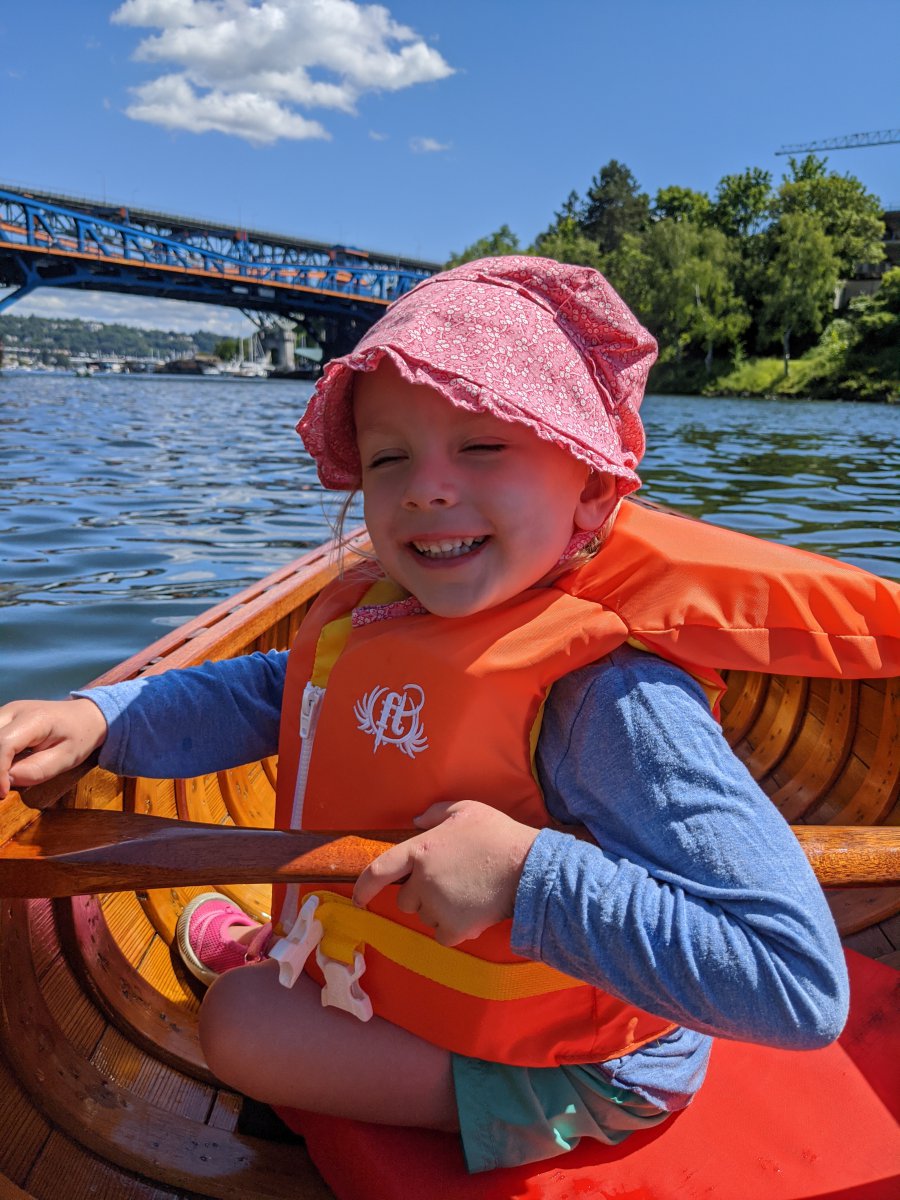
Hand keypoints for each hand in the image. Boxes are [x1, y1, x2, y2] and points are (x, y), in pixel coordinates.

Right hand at [0, 698, 107, 797]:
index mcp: (35, 718)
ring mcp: (5, 712)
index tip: (2, 793)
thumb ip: (37, 770)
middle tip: (1, 788)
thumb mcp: (66, 758)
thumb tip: (6, 779)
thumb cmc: (78, 737)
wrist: (84, 715)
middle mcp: (14, 710)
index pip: (4, 743)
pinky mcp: (1, 718)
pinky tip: (4, 767)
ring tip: (3, 779)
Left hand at [352, 800, 538, 946]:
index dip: (363, 887)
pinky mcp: (455, 928)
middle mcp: (423, 881)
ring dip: (438, 910)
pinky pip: (442, 935)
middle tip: (449, 884)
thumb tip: (415, 821)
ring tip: (466, 894)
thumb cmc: (497, 835)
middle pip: (406, 900)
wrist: (528, 867)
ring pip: (425, 917)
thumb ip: (435, 813)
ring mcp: (438, 907)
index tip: (358, 899)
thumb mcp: (466, 809)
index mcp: (420, 851)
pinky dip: (453, 928)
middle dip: (421, 895)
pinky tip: (471, 913)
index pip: (379, 871)